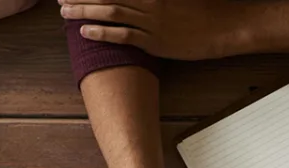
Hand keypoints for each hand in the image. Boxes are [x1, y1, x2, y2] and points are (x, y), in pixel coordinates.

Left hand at [61, 0, 243, 60]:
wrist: (223, 27)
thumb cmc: (203, 9)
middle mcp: (148, 1)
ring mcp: (151, 21)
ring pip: (110, 12)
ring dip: (84, 12)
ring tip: (65, 12)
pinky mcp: (154, 41)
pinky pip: (123, 35)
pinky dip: (102, 32)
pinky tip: (84, 32)